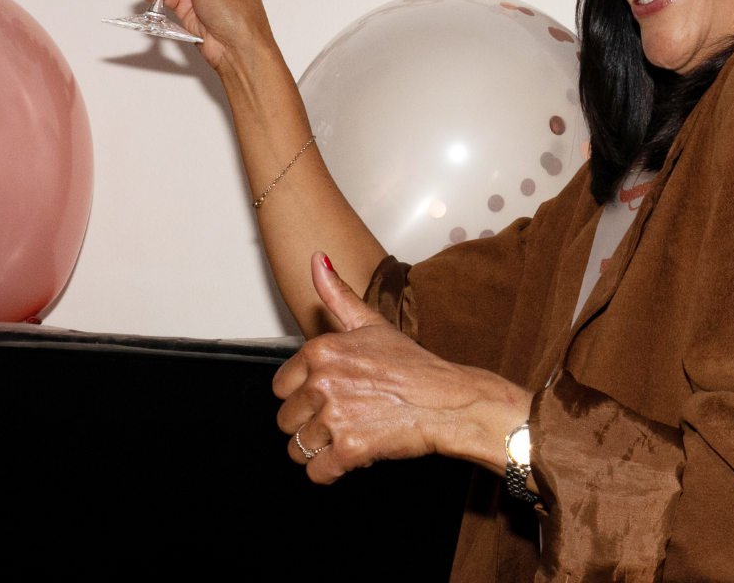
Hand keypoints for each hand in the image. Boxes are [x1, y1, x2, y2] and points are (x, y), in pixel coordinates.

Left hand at [273, 253, 531, 484]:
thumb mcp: (373, 323)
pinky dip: (332, 471)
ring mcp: (334, 417)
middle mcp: (322, 382)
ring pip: (297, 449)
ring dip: (321, 449)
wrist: (452, 402)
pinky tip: (354, 455)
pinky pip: (316, 472)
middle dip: (311, 425)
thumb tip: (318, 260)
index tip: (327, 396)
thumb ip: (337, 294)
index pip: (280, 387)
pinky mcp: (348, 449)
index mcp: (321, 351)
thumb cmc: (415, 367)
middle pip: (286, 421)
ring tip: (351, 434)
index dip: (304, 396)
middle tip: (345, 417)